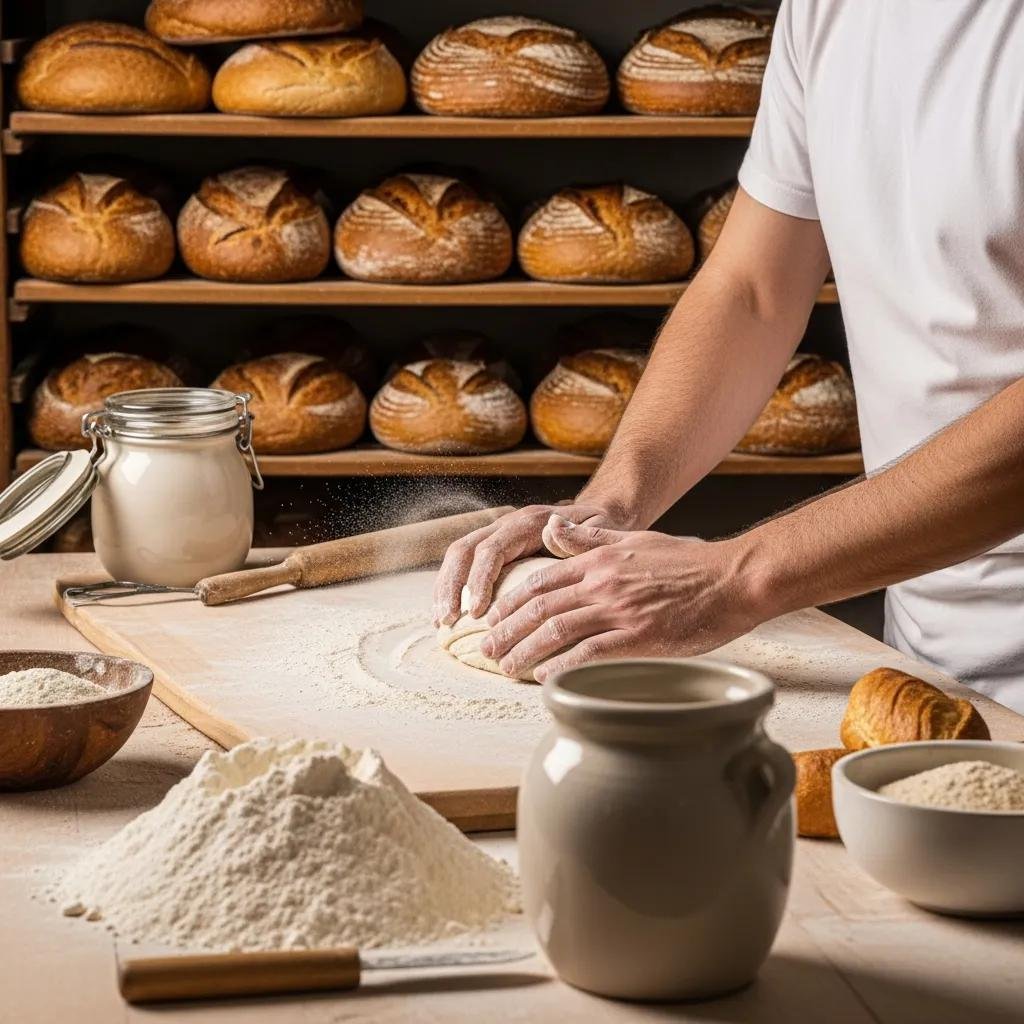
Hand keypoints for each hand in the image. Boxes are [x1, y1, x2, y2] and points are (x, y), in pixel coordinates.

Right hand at [432, 502, 623, 626]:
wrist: (601, 514)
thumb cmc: (603, 529)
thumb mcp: (600, 529)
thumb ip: (578, 535)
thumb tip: (552, 530)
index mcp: (529, 522)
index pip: (492, 549)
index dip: (480, 580)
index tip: (477, 613)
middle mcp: (507, 525)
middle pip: (464, 549)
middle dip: (451, 585)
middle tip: (448, 620)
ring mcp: (497, 535)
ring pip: (458, 556)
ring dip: (445, 588)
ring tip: (441, 621)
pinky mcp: (494, 548)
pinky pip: (464, 564)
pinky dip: (451, 588)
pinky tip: (446, 614)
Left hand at [480, 515, 764, 680]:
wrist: (733, 579)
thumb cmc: (688, 562)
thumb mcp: (633, 539)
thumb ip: (589, 539)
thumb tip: (550, 526)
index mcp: (597, 561)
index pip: (539, 581)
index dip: (509, 602)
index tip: (493, 618)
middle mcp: (601, 583)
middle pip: (538, 608)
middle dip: (505, 631)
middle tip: (485, 650)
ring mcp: (618, 610)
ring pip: (555, 631)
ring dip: (524, 652)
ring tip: (505, 668)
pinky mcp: (638, 637)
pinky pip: (589, 654)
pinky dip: (562, 666)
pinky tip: (545, 677)